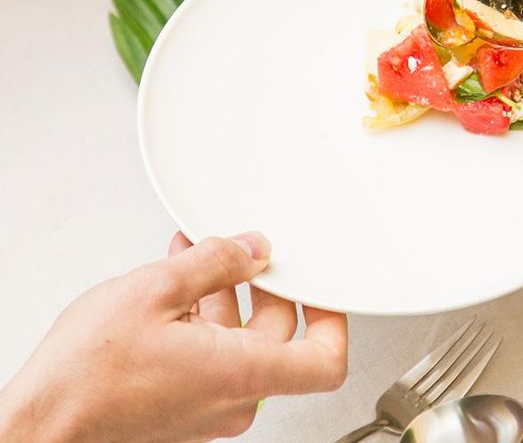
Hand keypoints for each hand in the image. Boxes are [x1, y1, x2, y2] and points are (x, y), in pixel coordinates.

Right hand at [0, 232, 346, 441]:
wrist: (40, 427)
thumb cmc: (86, 377)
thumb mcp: (158, 289)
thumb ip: (218, 261)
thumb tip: (254, 248)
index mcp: (242, 372)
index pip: (326, 359)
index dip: (332, 317)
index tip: (320, 284)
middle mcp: (234, 398)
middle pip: (278, 335)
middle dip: (263, 284)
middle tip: (245, 251)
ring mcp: (209, 407)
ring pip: (241, 341)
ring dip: (225, 293)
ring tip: (198, 255)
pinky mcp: (185, 407)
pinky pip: (213, 355)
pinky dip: (203, 317)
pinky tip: (178, 284)